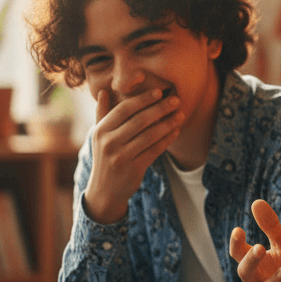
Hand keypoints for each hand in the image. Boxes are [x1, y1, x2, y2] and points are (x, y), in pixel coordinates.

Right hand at [83, 88, 182, 222]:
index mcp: (101, 130)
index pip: (124, 109)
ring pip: (150, 136)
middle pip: (139, 120)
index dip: (143, 99)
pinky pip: (154, 150)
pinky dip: (167, 140)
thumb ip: (102, 113)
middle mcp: (109, 143)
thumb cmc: (106, 157)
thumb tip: (102, 91)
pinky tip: (176, 132)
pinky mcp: (133, 169)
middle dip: (160, 108)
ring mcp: (121, 157)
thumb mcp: (100, 136)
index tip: (159, 92)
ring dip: (168, 124)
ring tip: (180, 115)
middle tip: (176, 100)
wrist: (104, 191)